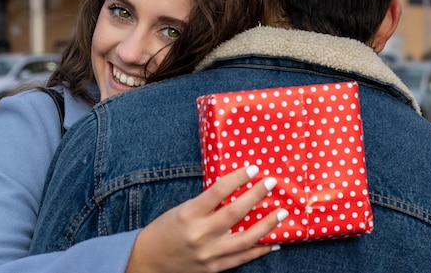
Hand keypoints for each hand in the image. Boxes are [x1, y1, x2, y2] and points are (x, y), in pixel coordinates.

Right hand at [125, 165, 287, 272]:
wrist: (148, 262)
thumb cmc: (164, 230)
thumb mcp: (182, 210)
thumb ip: (206, 203)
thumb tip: (234, 189)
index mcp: (189, 214)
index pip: (218, 191)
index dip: (238, 178)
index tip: (253, 168)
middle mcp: (201, 234)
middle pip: (236, 212)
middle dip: (256, 196)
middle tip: (271, 183)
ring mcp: (209, 253)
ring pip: (246, 238)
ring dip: (267, 224)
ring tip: (282, 213)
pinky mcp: (214, 268)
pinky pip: (243, 258)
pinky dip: (259, 250)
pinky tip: (273, 242)